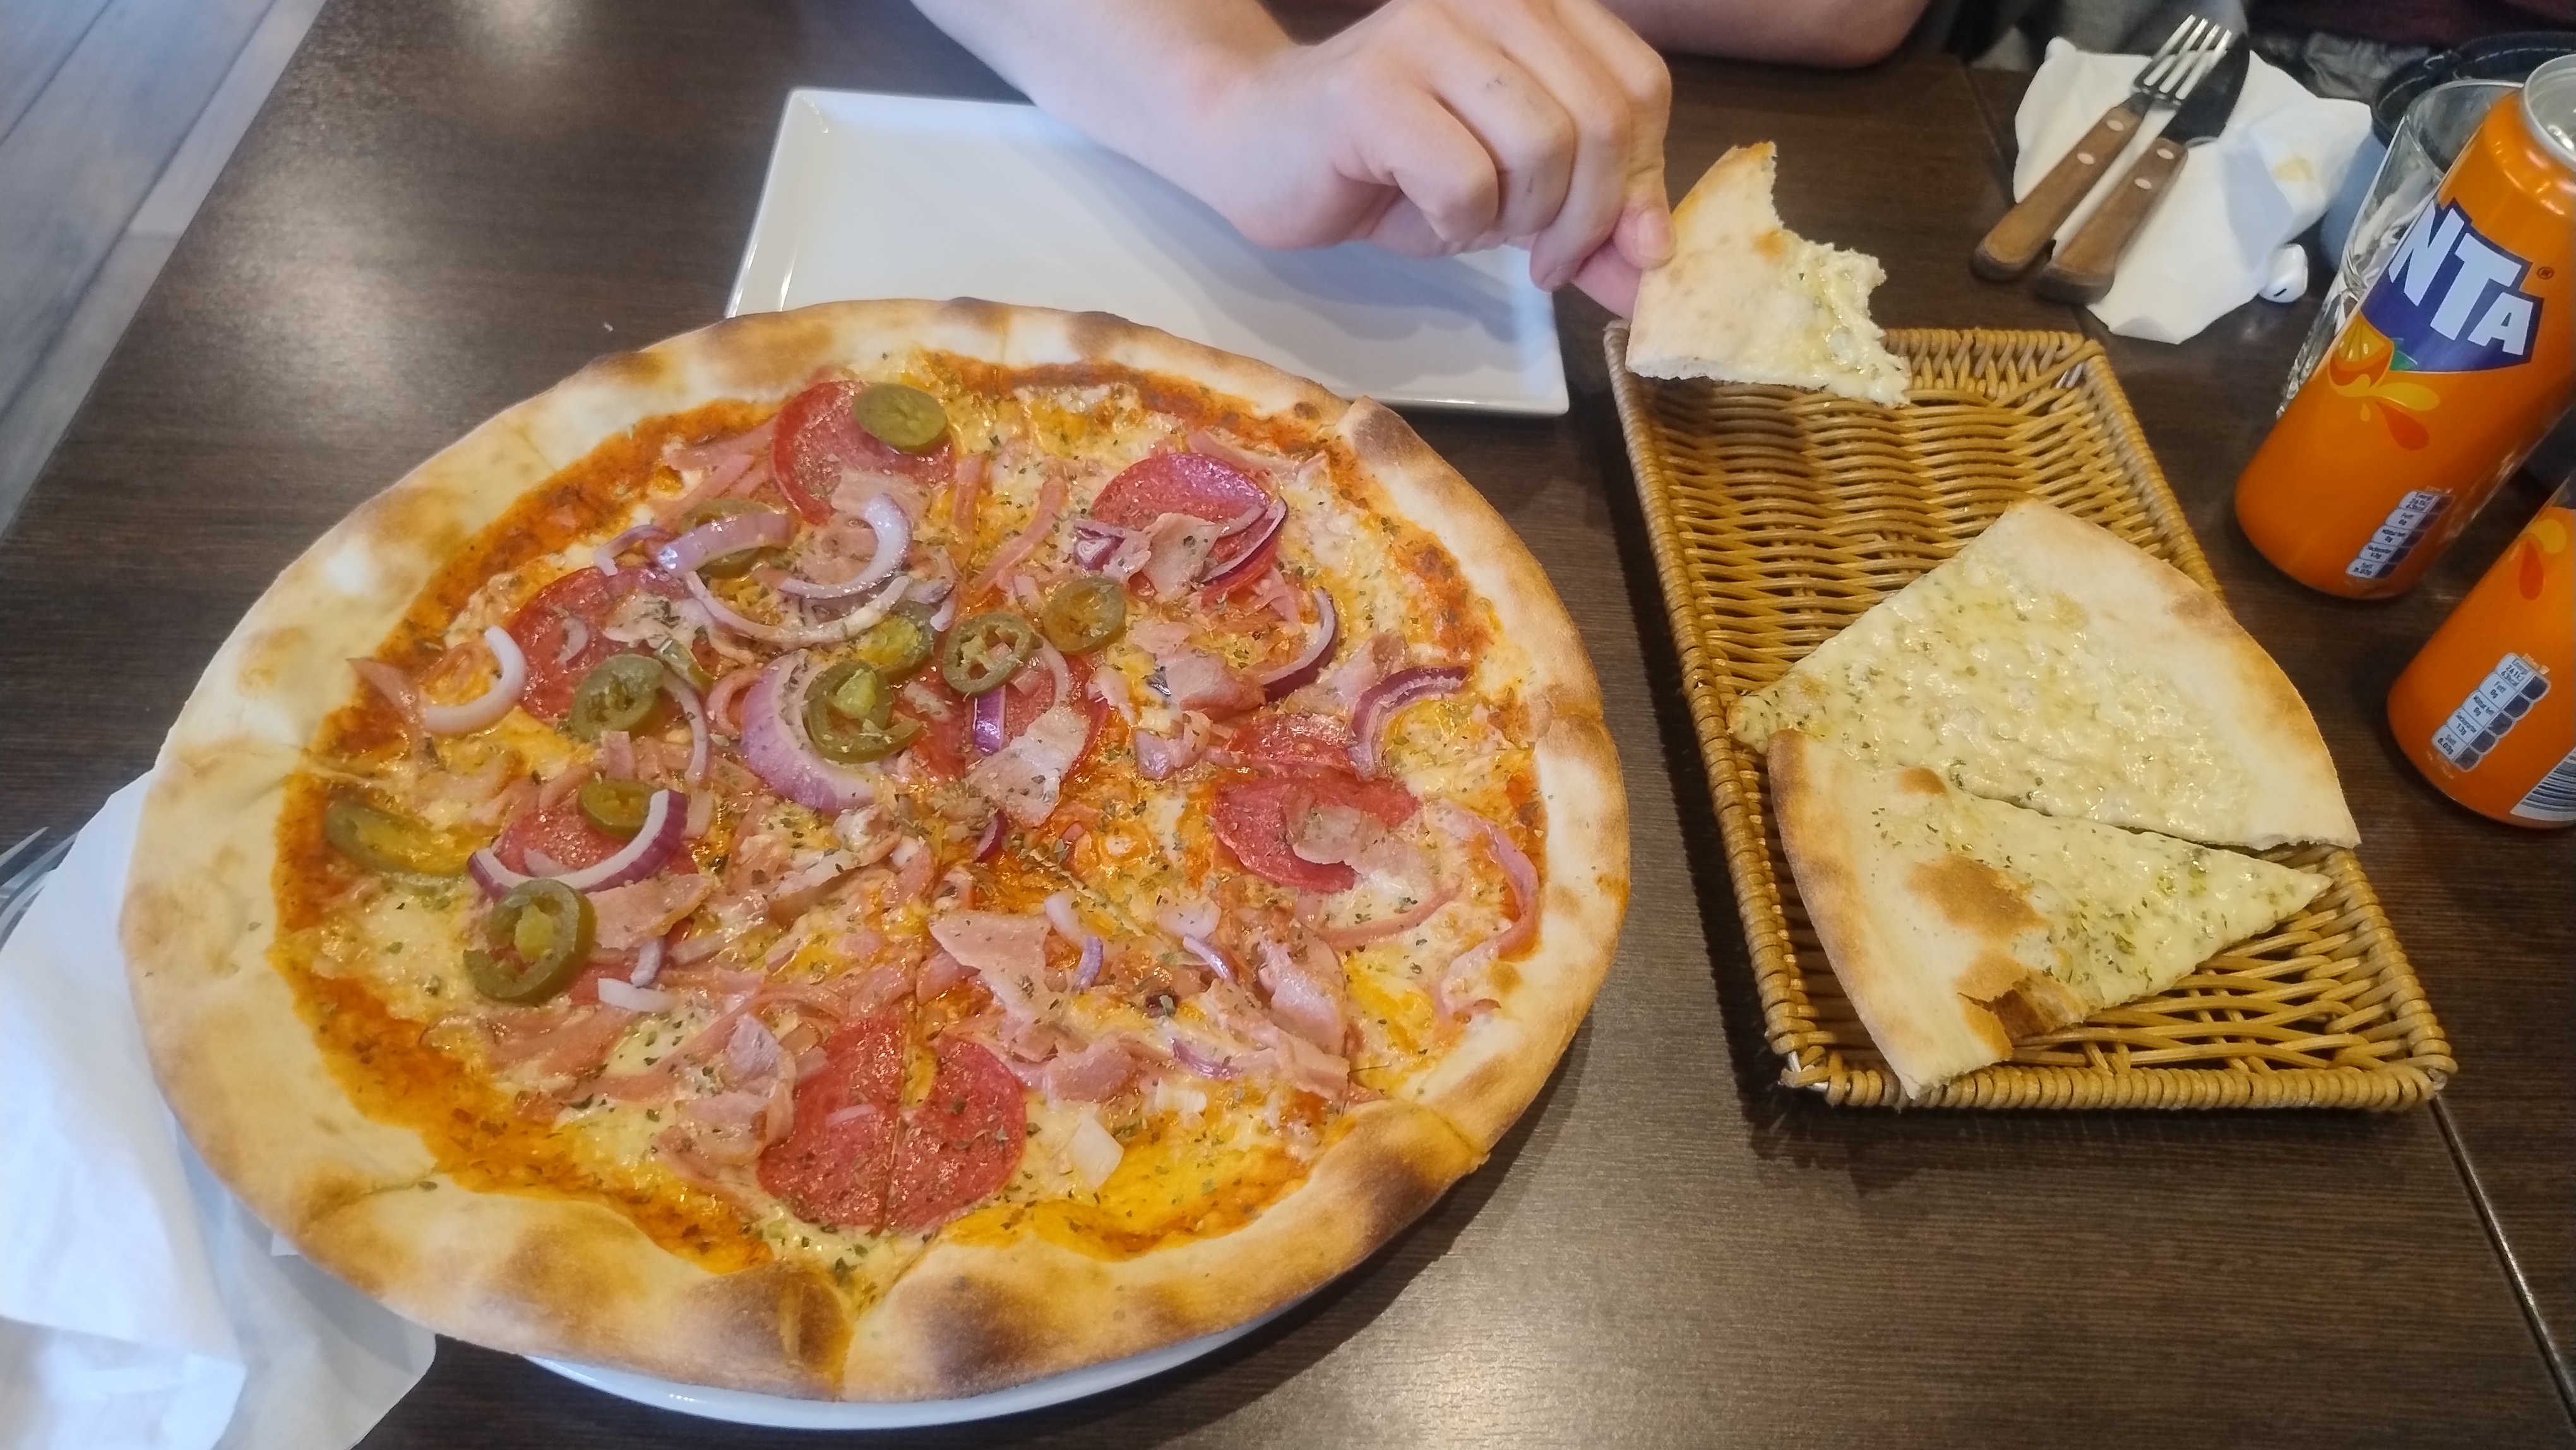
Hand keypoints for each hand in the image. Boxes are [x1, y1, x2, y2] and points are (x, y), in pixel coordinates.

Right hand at [1193, 0, 1674, 312]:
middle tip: (1546, 263)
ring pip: (1542, 147)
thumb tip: (1657, 266)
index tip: (1607, 240)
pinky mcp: (1371, 88)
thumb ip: (1592, 221)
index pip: (1640, 85)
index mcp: (1538, 4)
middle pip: (1601, 118)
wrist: (1257, 148)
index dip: (1638, 177)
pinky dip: (1456, 224)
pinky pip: (1465, 180)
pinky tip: (1424, 216)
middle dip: (1587, 217)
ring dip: (1519, 220)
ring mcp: (1427, 31)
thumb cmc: (1391, 164)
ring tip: (1473, 227)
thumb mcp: (1515, 194)